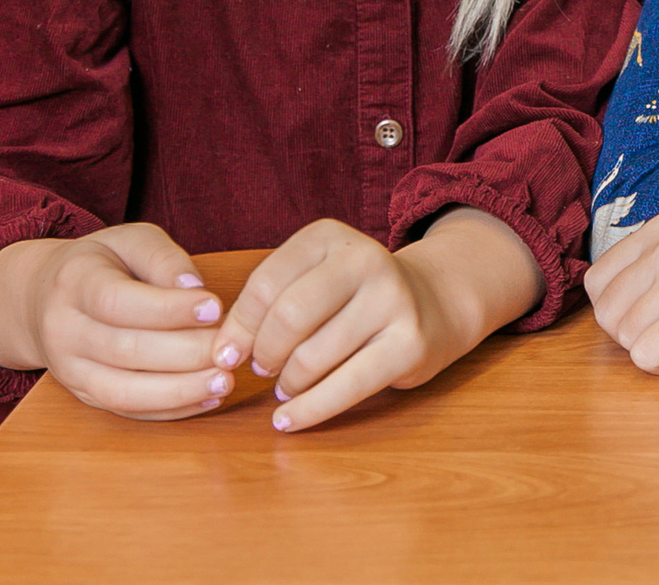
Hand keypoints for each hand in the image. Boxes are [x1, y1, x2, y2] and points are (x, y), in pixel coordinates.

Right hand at [6, 224, 229, 419]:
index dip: (169, 309)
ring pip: (123, 391)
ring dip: (179, 391)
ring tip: (225, 381)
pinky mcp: (84, 395)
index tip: (216, 308)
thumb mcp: (130, 240)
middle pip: (125, 351)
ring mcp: (70, 369)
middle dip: (185, 354)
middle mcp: (64, 331)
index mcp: (74, 283)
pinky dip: (170, 410)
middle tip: (230, 350)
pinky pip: (126, 410)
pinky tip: (207, 397)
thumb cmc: (101, 264)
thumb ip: (163, 259)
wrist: (43, 299)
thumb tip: (195, 289)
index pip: (119, 302)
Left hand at [210, 214, 511, 431]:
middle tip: (264, 369)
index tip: (229, 354)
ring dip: (287, 384)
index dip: (238, 328)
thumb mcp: (311, 280)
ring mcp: (393, 300)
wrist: (433, 304)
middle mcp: (366, 259)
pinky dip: (309, 410)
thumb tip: (224, 355)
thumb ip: (265, 307)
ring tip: (287, 387)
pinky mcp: (410, 343)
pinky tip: (289, 420)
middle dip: (265, 354)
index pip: (265, 284)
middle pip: (289, 317)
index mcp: (330, 237)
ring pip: (313, 357)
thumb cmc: (353, 298)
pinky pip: (347, 386)